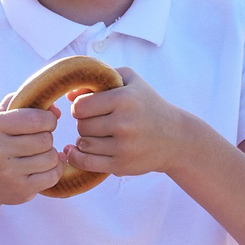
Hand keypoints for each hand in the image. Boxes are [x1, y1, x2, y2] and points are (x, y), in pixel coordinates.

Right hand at [0, 102, 63, 206]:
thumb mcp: (0, 116)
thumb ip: (25, 101)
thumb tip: (56, 111)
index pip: (35, 119)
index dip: (48, 119)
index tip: (45, 123)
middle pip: (45, 140)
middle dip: (47, 138)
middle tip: (38, 141)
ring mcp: (7, 173)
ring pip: (51, 158)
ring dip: (51, 155)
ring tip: (39, 154)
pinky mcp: (19, 190)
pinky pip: (52, 176)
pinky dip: (54, 170)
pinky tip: (44, 167)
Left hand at [67, 69, 207, 179]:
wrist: (175, 138)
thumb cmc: (147, 105)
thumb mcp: (130, 81)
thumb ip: (100, 78)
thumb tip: (69, 95)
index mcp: (124, 99)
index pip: (81, 106)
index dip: (80, 107)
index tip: (88, 108)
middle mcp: (124, 123)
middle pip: (81, 125)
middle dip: (84, 123)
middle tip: (96, 122)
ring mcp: (123, 147)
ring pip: (84, 144)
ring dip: (85, 140)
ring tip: (97, 135)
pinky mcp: (122, 165)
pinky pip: (87, 163)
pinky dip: (78, 157)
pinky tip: (78, 151)